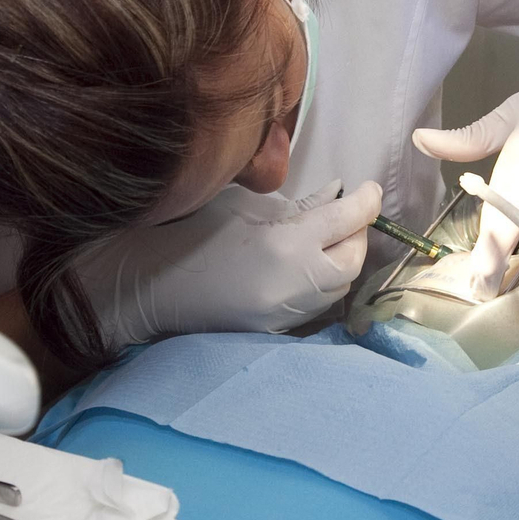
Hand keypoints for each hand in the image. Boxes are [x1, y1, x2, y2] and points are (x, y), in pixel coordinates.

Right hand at [80, 180, 381, 346]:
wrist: (148, 286)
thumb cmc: (189, 233)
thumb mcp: (245, 207)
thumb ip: (298, 205)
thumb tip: (337, 193)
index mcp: (286, 245)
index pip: (347, 221)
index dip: (366, 202)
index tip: (370, 189)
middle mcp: (296, 285)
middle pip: (353, 260)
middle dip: (357, 234)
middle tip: (348, 213)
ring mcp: (287, 313)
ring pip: (340, 286)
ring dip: (343, 259)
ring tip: (329, 236)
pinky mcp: (276, 330)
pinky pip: (317, 304)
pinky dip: (323, 281)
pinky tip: (309, 263)